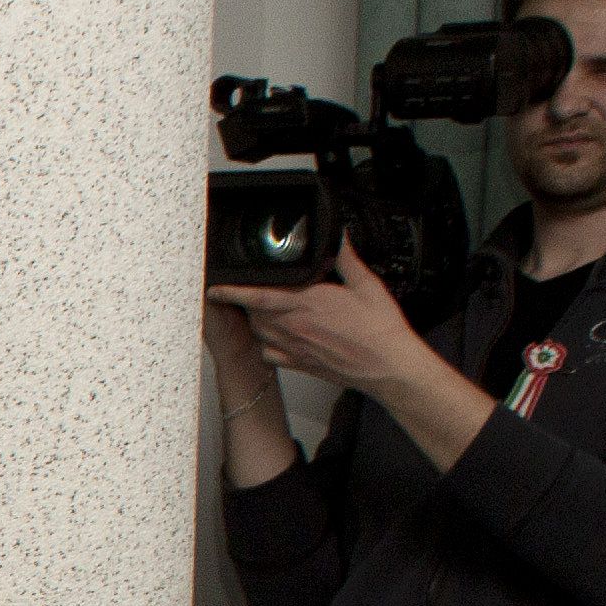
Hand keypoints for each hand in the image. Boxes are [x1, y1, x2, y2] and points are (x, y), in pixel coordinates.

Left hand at [209, 241, 429, 397]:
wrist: (389, 367)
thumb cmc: (380, 330)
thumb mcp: (367, 284)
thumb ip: (347, 258)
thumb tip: (339, 238)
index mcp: (308, 303)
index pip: (259, 295)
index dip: (234, 290)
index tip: (216, 286)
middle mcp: (295, 326)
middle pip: (254, 313)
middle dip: (248, 301)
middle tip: (251, 291)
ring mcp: (295, 347)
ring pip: (259, 332)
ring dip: (256, 320)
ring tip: (265, 309)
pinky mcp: (300, 364)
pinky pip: (269, 354)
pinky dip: (266, 344)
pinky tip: (276, 336)